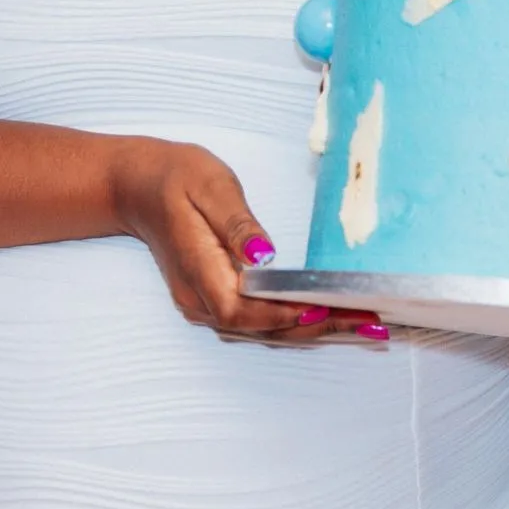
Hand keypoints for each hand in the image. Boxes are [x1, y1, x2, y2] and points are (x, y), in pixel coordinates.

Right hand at [108, 138, 385, 344]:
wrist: (138, 187)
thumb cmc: (175, 178)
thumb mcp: (210, 186)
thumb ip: (238, 224)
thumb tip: (265, 257)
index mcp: (198, 268)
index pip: (242, 309)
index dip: (285, 316)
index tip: (327, 308)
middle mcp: (199, 298)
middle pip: (261, 328)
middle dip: (317, 327)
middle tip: (370, 322)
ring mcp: (204, 304)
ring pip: (263, 330)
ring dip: (313, 330)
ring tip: (364, 325)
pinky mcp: (214, 300)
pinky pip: (258, 321)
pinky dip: (295, 322)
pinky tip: (329, 316)